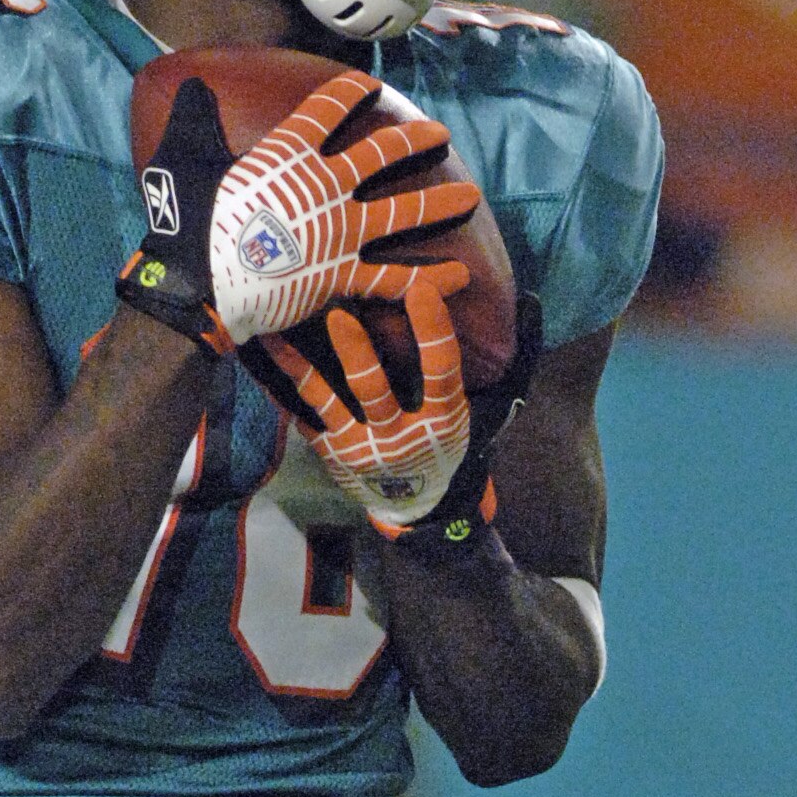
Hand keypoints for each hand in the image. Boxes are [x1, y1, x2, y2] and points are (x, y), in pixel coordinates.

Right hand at [117, 69, 478, 357]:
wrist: (203, 283)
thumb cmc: (189, 223)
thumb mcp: (186, 154)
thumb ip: (194, 117)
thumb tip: (189, 86)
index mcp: (289, 152)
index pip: (328, 109)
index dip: (350, 94)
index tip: (369, 85)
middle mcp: (326, 185)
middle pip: (383, 154)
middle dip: (415, 141)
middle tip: (440, 134)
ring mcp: (342, 231)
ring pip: (405, 211)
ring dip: (441, 203)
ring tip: (473, 197)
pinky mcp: (345, 275)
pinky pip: (396, 279)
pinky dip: (430, 280)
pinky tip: (460, 277)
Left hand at [264, 286, 543, 544]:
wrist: (418, 509)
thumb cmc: (447, 446)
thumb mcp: (479, 415)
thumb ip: (499, 364)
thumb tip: (532, 304)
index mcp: (443, 420)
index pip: (441, 371)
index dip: (433, 330)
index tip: (423, 288)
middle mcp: (401, 435)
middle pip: (377, 390)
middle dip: (359, 353)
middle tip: (340, 314)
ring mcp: (362, 446)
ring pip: (331, 401)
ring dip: (307, 367)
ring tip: (279, 334)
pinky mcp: (334, 452)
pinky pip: (305, 413)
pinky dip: (284, 383)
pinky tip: (263, 352)